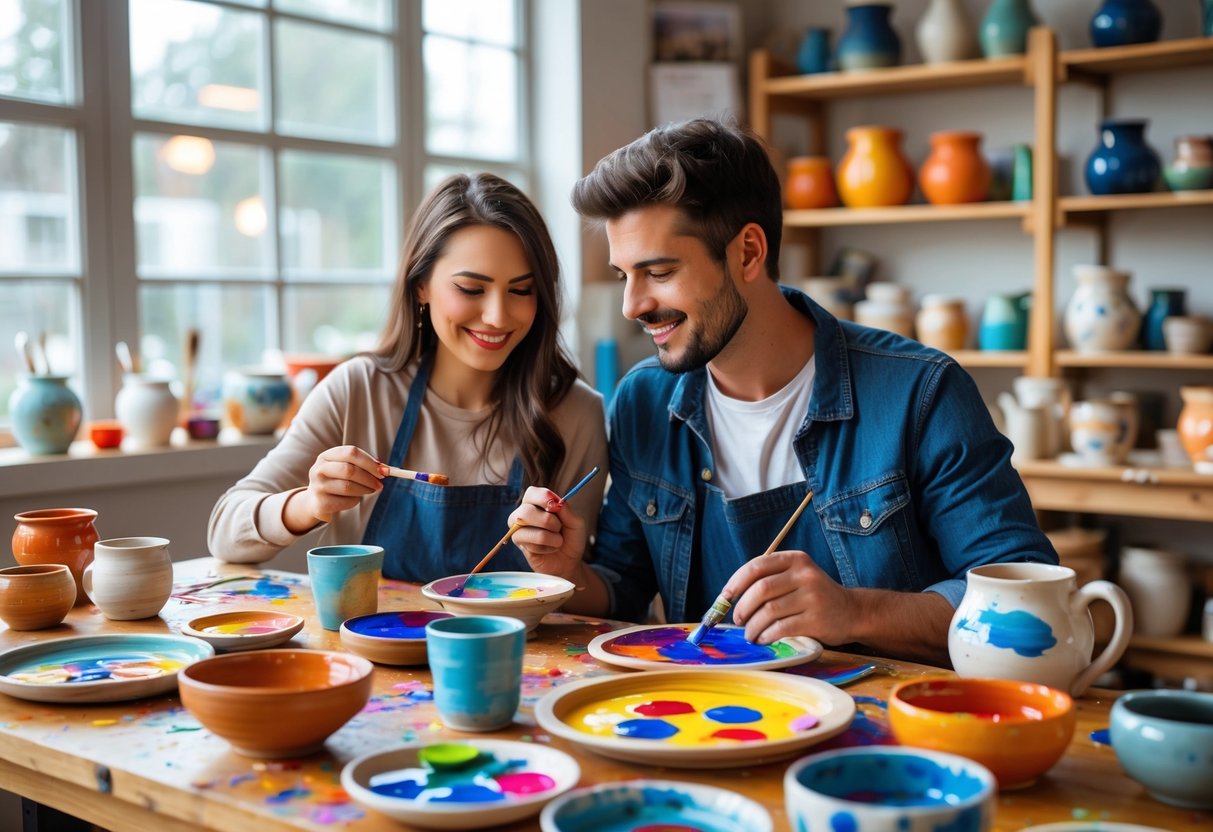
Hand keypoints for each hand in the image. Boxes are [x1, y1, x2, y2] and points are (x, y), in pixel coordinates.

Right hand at [295, 445, 383, 524]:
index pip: (350, 452)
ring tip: (370, 490)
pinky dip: (355, 501)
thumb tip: (385, 468)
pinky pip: (345, 502)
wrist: (316, 500)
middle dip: (368, 478)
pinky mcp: (320, 503)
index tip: (383, 470)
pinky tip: (355, 498)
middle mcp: (318, 469)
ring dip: (364, 490)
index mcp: (327, 456)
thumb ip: (365, 465)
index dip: (369, 462)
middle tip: (380, 484)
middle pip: (348, 470)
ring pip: (347, 487)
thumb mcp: (347, 468)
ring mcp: (317, 486)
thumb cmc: (337, 480)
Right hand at [507, 485, 589, 580]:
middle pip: (525, 511)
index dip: (542, 497)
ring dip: (548, 536)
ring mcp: (519, 529)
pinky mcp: (520, 545)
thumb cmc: (571, 539)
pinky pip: (530, 543)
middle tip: (558, 527)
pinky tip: (550, 549)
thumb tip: (556, 502)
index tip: (556, 505)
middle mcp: (524, 514)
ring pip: (525, 527)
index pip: (532, 493)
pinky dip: (546, 547)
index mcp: (537, 503)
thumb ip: (566, 511)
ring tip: (557, 540)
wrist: (570, 561)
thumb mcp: (576, 523)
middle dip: (546, 520)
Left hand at [725, 550, 854, 645]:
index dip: (736, 582)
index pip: (757, 566)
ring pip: (769, 611)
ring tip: (750, 633)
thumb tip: (731, 596)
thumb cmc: (815, 596)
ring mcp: (812, 597)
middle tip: (738, 619)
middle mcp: (804, 575)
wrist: (852, 611)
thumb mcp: (797, 577)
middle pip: (761, 589)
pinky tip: (764, 638)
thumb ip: (771, 579)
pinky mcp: (816, 620)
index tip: (725, 597)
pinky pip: (781, 628)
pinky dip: (767, 635)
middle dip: (743, 607)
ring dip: (753, 626)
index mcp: (795, 559)